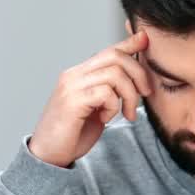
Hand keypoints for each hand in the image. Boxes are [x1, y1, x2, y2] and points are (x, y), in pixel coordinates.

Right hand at [29, 30, 150, 166]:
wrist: (49, 156)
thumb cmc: (74, 134)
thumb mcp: (98, 108)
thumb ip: (111, 91)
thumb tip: (134, 80)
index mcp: (80, 74)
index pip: (108, 51)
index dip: (129, 43)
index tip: (145, 39)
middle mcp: (74, 75)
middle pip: (115, 57)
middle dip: (138, 73)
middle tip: (145, 94)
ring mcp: (71, 86)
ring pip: (115, 74)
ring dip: (129, 95)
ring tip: (127, 113)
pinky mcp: (72, 101)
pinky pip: (105, 93)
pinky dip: (113, 106)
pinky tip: (106, 118)